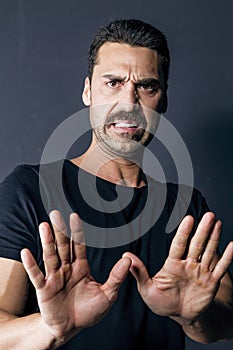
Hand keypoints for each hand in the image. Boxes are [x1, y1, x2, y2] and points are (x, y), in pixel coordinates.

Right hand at [21, 211, 130, 338]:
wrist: (72, 328)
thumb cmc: (89, 311)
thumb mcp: (107, 294)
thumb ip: (116, 277)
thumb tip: (128, 259)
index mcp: (81, 267)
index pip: (79, 245)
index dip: (77, 231)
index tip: (74, 216)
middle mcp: (66, 269)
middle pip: (63, 246)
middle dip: (60, 231)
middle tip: (56, 214)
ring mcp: (54, 278)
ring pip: (50, 256)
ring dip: (47, 241)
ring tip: (44, 226)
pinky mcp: (44, 290)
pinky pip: (36, 276)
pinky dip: (31, 265)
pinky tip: (26, 253)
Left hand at [124, 212, 232, 322]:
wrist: (180, 315)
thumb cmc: (161, 302)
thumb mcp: (147, 289)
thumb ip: (139, 272)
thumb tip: (126, 256)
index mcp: (173, 264)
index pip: (179, 245)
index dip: (184, 232)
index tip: (188, 219)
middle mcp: (188, 264)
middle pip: (197, 244)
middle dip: (203, 230)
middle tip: (209, 215)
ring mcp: (201, 272)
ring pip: (209, 252)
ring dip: (214, 238)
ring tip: (218, 223)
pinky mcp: (211, 282)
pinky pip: (220, 269)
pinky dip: (226, 258)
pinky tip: (232, 245)